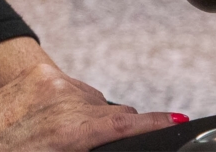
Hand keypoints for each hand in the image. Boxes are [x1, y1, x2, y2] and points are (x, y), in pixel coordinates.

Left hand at [0, 61, 175, 151]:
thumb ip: (93, 144)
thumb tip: (118, 131)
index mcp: (67, 129)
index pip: (124, 121)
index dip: (155, 123)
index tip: (178, 120)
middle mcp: (60, 97)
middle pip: (111, 111)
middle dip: (113, 129)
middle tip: (101, 145)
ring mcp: (47, 80)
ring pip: (93, 98)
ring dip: (91, 116)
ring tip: (71, 138)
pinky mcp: (37, 72)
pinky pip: (73, 87)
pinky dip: (73, 103)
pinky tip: (57, 121)